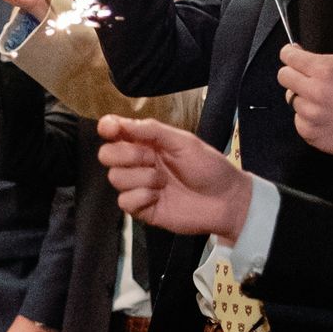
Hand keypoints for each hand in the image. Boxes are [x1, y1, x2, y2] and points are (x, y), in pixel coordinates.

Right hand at [97, 116, 252, 240]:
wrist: (226, 200)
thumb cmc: (208, 167)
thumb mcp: (183, 141)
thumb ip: (152, 130)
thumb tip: (121, 123)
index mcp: (147, 142)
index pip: (115, 132)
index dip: (108, 128)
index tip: (111, 129)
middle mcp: (138, 163)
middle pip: (107, 155)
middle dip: (126, 155)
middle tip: (151, 159)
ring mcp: (139, 186)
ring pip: (115, 178)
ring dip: (141, 178)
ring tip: (163, 182)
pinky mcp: (142, 209)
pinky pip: (124, 201)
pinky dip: (141, 197)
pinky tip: (159, 197)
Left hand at [278, 44, 332, 156]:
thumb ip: (323, 58)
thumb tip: (298, 52)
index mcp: (324, 71)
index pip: (289, 56)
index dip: (289, 54)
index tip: (291, 55)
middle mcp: (313, 92)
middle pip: (283, 76)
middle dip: (292, 74)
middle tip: (306, 78)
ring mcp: (308, 114)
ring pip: (291, 99)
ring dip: (303, 98)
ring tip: (323, 102)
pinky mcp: (308, 132)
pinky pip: (298, 119)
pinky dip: (307, 117)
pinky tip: (324, 117)